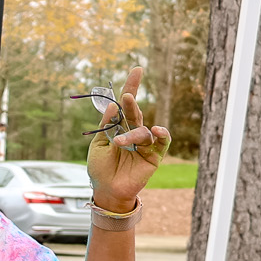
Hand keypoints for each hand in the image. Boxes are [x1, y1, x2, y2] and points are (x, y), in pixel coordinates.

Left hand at [87, 66, 168, 210]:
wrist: (106, 191)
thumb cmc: (100, 169)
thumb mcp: (98, 145)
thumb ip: (107, 126)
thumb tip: (112, 105)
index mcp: (119, 128)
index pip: (126, 106)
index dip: (131, 87)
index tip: (137, 69)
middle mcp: (133, 133)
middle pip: (135, 113)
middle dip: (131, 103)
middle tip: (126, 96)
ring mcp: (144, 144)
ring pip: (143, 131)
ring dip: (132, 134)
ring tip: (120, 143)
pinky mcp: (154, 156)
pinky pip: (162, 142)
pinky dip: (162, 135)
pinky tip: (157, 130)